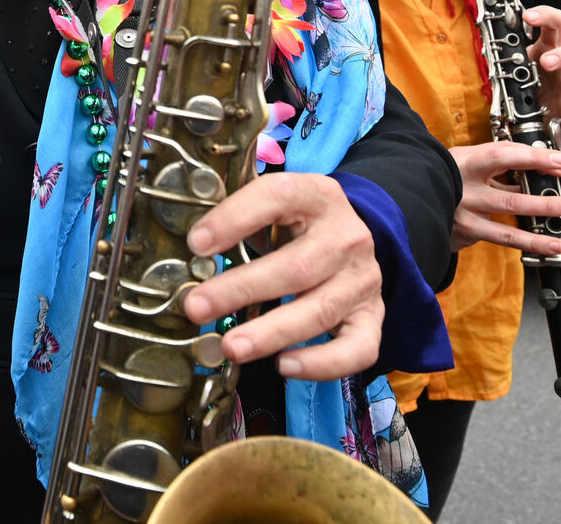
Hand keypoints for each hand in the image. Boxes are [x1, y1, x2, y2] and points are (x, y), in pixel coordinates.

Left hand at [181, 172, 382, 380]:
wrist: (352, 236)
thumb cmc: (297, 222)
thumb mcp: (272, 204)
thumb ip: (237, 214)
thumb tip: (188, 245)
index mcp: (316, 195)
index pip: (276, 197)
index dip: (235, 218)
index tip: (196, 243)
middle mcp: (346, 236)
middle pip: (295, 267)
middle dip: (240, 289)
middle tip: (197, 306)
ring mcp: (362, 279)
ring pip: (319, 310)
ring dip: (270, 333)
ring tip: (229, 346)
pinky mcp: (372, 316)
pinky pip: (357, 348)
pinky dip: (321, 363)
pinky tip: (283, 365)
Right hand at [448, 142, 560, 253]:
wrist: (415, 194)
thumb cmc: (449, 172)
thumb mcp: (470, 157)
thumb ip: (504, 160)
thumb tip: (547, 163)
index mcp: (465, 164)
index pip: (502, 157)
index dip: (533, 159)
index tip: (560, 162)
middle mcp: (463, 192)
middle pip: (511, 201)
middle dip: (545, 204)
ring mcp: (463, 217)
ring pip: (506, 231)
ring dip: (537, 237)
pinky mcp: (464, 234)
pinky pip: (498, 239)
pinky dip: (524, 244)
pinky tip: (544, 247)